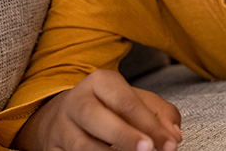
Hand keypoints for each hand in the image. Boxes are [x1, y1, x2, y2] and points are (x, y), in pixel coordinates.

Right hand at [13, 68, 182, 150]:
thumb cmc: (109, 108)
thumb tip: (173, 136)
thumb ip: (159, 114)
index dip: (150, 124)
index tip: (170, 144)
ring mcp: (61, 127)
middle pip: (95, 117)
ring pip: (80, 144)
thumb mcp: (135, 101)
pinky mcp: (52, 149)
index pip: (125, 102)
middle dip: (124, 136)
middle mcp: (76, 102)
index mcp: (99, 82)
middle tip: (148, 149)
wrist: (64, 117)